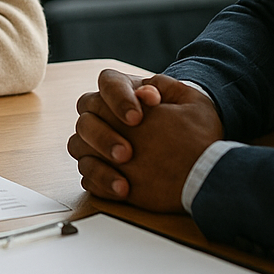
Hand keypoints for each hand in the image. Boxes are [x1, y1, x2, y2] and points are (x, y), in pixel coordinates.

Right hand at [66, 70, 221, 212]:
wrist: (195, 155)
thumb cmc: (189, 124)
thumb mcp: (188, 102)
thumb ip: (168, 89)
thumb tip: (147, 92)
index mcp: (123, 90)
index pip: (108, 83)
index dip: (118, 99)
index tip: (137, 118)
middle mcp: (102, 113)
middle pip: (86, 117)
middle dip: (104, 136)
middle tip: (128, 153)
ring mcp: (96, 142)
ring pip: (78, 146)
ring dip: (99, 163)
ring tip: (124, 180)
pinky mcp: (98, 168)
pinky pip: (87, 174)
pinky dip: (102, 183)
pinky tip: (122, 190)